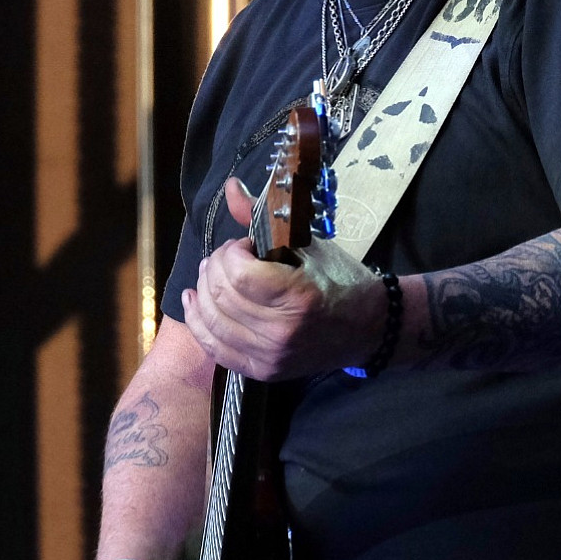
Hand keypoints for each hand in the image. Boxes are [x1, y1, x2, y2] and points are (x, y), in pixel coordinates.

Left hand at [181, 178, 382, 379]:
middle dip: (215, 267)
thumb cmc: (340, 279)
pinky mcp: (262, 372)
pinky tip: (194, 300)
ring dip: (203, 291)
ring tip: (212, 273)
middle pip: (222, 296)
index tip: (245, 245)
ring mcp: (270, 356)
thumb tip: (229, 186)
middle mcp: (281, 331)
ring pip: (212, 321)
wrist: (367, 327)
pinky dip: (198, 322)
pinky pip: (215, 348)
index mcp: (298, 296)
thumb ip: (262, 218)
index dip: (232, 253)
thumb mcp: (307, 244)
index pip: (239, 275)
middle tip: (227, 257)